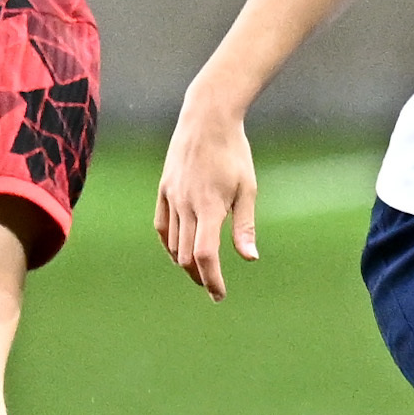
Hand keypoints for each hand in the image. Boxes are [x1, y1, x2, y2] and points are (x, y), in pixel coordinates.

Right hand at [153, 101, 258, 301]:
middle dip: (200, 276)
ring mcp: (171, 198)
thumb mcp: (247, 188)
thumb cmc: (234, 153)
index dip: (212, 279)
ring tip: (201, 272)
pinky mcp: (163, 190)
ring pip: (173, 245)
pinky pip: (162, 227)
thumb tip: (250, 259)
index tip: (219, 295)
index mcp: (210, 207)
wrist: (206, 119)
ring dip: (185, 264)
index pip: (205, 255)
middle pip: (186, 256)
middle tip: (214, 288)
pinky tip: (180, 252)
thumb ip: (245, 226)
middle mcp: (186, 205)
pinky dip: (170, 244)